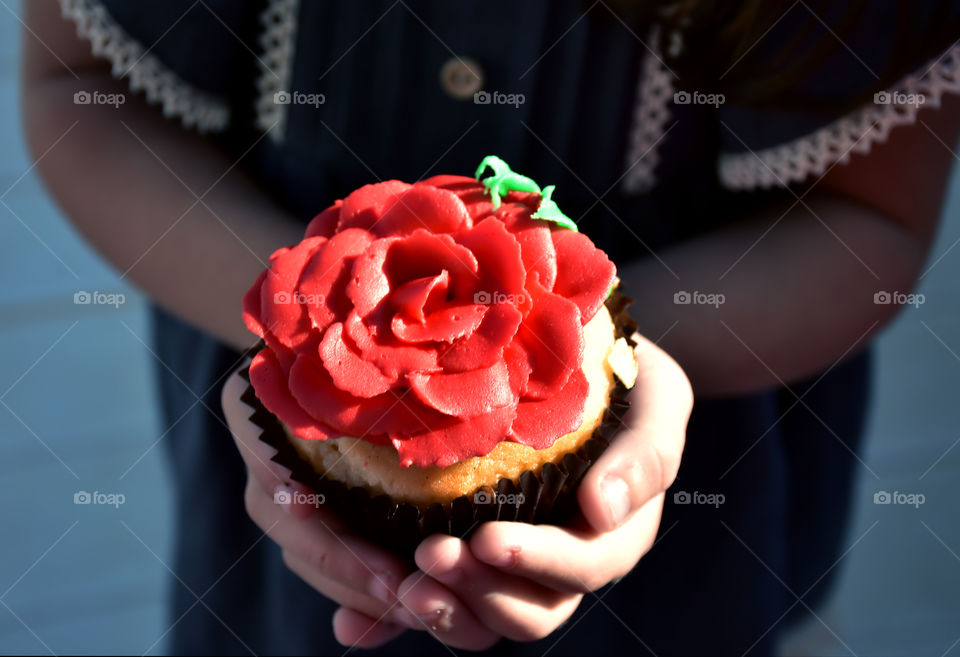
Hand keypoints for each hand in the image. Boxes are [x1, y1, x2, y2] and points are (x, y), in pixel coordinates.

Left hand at [222, 332, 691, 648]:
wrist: (573, 363)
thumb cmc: (622, 376)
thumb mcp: (657, 399)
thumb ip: (647, 453)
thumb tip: (601, 509)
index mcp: (613, 533)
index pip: (584, 566)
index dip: (539, 562)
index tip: (488, 539)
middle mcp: (562, 561)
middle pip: (529, 610)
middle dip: (479, 591)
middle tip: (430, 556)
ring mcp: (512, 564)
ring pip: (482, 618)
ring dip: (442, 610)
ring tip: (402, 587)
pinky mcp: (466, 558)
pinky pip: (437, 599)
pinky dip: (392, 619)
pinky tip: (354, 625)